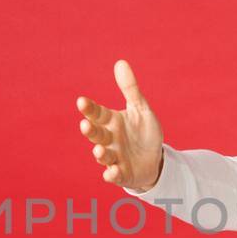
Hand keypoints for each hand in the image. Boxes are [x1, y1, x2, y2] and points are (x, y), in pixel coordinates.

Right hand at [75, 60, 164, 190]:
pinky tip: (112, 172)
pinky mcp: (122, 174)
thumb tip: (120, 62)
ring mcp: (114, 157)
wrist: (155, 159)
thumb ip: (130, 89)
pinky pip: (114, 175)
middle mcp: (109, 139)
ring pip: (103, 156)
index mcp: (111, 122)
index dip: (89, 109)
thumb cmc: (143, 132)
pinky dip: (112, 174)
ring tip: (99, 150)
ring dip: (100, 154)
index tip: (82, 101)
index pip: (97, 113)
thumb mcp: (140, 109)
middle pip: (96, 134)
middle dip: (90, 131)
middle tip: (86, 125)